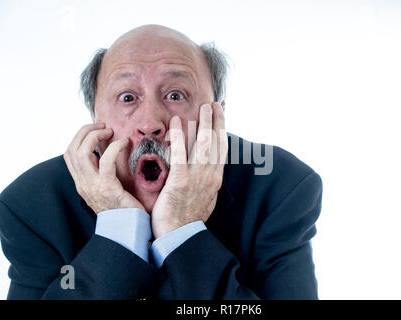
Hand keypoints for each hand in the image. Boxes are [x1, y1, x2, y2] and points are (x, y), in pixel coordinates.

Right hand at [64, 123, 144, 213]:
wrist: (129, 230)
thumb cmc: (123, 208)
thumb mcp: (107, 188)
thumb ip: (102, 172)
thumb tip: (105, 150)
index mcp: (81, 183)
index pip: (69, 154)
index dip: (79, 137)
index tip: (96, 130)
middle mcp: (82, 184)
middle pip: (72, 149)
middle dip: (86, 131)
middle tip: (103, 126)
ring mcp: (93, 187)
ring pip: (82, 152)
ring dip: (95, 135)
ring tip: (110, 131)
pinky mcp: (108, 188)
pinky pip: (106, 160)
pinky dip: (115, 147)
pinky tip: (124, 143)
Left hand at [151, 102, 227, 237]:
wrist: (179, 237)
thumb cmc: (187, 217)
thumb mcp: (204, 197)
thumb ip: (205, 179)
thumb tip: (207, 167)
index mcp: (215, 178)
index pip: (222, 148)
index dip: (222, 128)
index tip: (222, 113)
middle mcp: (210, 176)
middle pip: (216, 142)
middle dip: (216, 120)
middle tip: (214, 103)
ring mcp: (196, 178)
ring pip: (204, 145)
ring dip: (203, 123)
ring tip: (203, 106)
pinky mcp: (180, 182)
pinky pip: (181, 155)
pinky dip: (180, 137)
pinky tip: (178, 123)